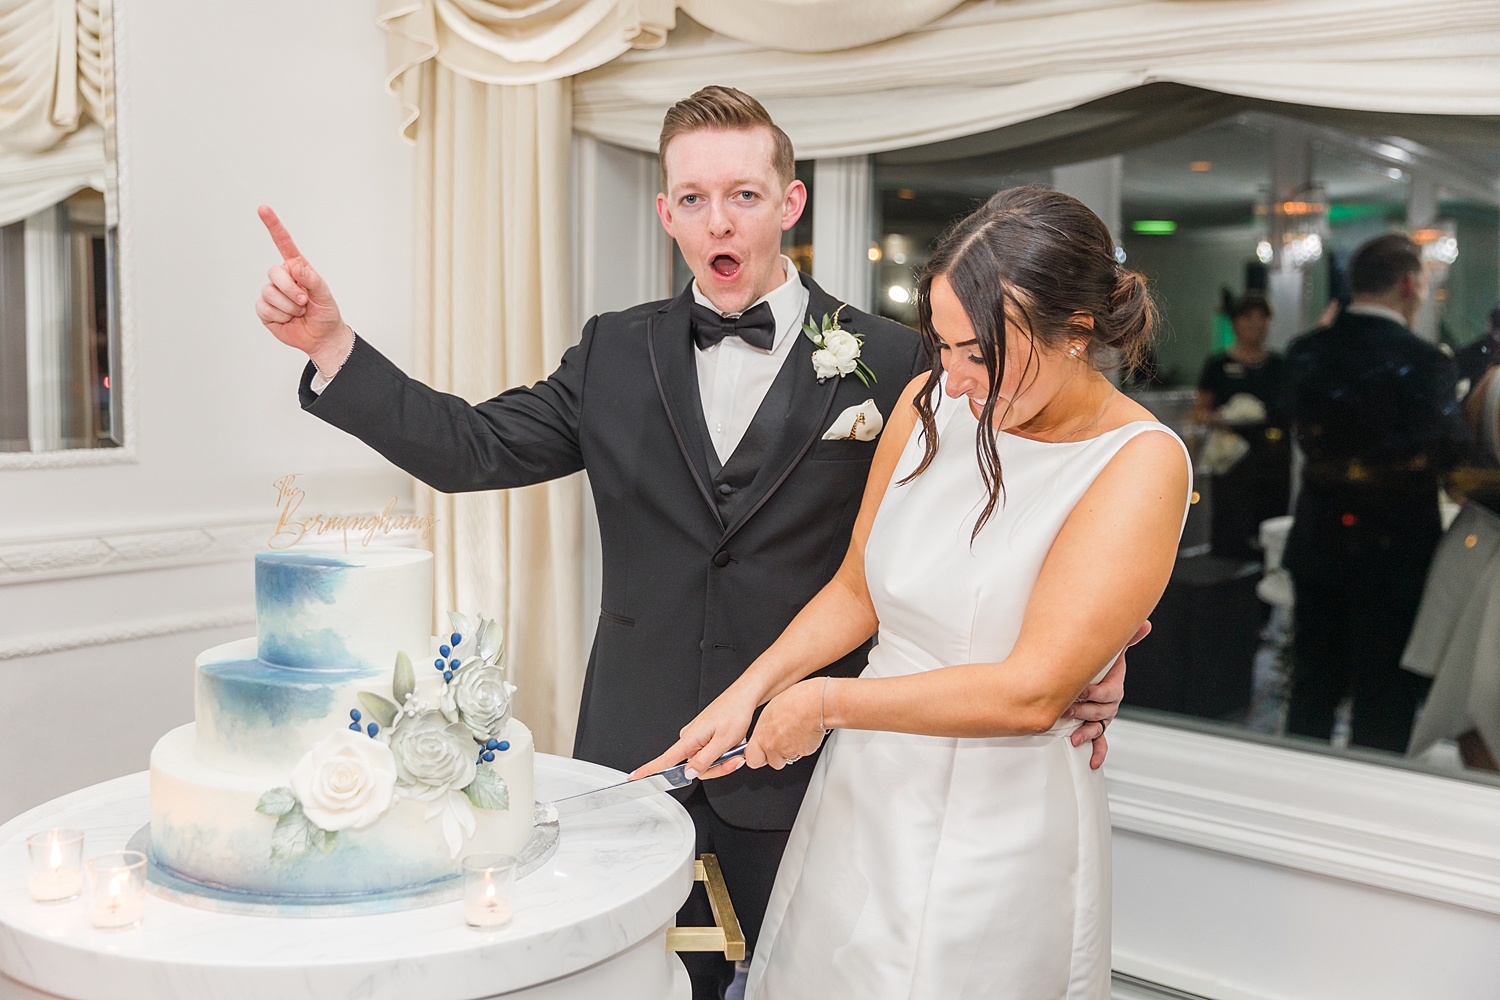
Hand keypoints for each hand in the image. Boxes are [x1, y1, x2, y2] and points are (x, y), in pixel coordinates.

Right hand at [254, 205, 353, 374]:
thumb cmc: (325, 312)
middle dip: (292, 290)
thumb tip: (296, 268)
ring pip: (270, 293)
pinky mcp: (264, 309)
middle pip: (273, 273)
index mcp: (297, 268)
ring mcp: (271, 292)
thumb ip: (313, 280)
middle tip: (305, 302)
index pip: (283, 244)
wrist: (321, 337)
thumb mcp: (325, 295)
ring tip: (299, 312)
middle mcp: (282, 277)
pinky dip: (280, 316)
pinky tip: (287, 319)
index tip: (263, 209)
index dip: (273, 226)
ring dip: (289, 307)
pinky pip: (264, 308)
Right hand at [630, 687, 758, 782]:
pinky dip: (723, 752)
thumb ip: (705, 761)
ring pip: (706, 762)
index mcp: (689, 739)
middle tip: (733, 758)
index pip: (663, 760)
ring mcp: (697, 736)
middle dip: (717, 767)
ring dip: (723, 759)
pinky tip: (733, 743)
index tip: (634, 778)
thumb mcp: (723, 742)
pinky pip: (710, 752)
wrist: (744, 696)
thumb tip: (688, 773)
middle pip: (695, 768)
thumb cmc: (734, 712)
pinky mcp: (705, 735)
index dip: (648, 771)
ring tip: (735, 746)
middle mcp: (690, 738)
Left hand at [745, 679, 826, 769]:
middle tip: (780, 745)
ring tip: (795, 734)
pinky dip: (803, 746)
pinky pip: (801, 753)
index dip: (758, 757)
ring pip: (788, 759)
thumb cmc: (794, 701)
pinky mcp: (804, 752)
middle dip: (775, 758)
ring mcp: (788, 751)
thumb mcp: (770, 711)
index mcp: (762, 735)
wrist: (814, 704)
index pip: (752, 759)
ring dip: (790, 752)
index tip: (760, 753)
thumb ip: (765, 728)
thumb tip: (765, 732)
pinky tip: (804, 733)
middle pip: (772, 763)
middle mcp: (773, 746)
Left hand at [1065, 620, 1148, 768]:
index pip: (1109, 693)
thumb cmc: (1097, 664)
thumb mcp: (1109, 651)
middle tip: (1068, 710)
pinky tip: (1093, 762)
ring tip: (1074, 734)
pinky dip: (1098, 753)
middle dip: (1085, 712)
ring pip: (1098, 727)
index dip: (1096, 693)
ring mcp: (1101, 717)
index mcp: (1114, 686)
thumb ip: (1125, 638)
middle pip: (1101, 712)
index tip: (1082, 690)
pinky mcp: (1093, 727)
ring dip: (1087, 732)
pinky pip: (1100, 742)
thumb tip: (1145, 623)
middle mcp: (1109, 704)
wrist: (1085, 675)